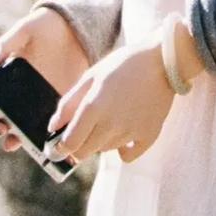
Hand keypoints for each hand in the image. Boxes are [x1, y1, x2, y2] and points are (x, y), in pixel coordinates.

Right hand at [0, 5, 89, 155]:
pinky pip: (48, 123)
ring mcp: (37, 101)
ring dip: (16, 137)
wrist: (74, 28)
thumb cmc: (43, 26)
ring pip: (23, 125)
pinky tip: (41, 140)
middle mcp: (19, 92)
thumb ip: (6, 43)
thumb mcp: (25, 29)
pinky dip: (42, 135)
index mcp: (6, 75)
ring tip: (13, 142)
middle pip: (3, 116)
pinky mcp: (57, 104)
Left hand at [46, 35, 175, 165]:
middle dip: (78, 145)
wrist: (163, 60)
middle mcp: (111, 123)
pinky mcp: (148, 136)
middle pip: (84, 152)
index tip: (58, 146)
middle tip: (84, 130)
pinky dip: (123, 149)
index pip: (69, 143)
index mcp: (93, 106)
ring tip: (111, 117)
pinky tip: (125, 132)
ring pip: (105, 151)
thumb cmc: (123, 64)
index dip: (60, 147)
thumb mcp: (91, 76)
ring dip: (101, 141)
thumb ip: (69, 102)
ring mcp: (131, 132)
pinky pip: (128, 156)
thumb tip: (52, 127)